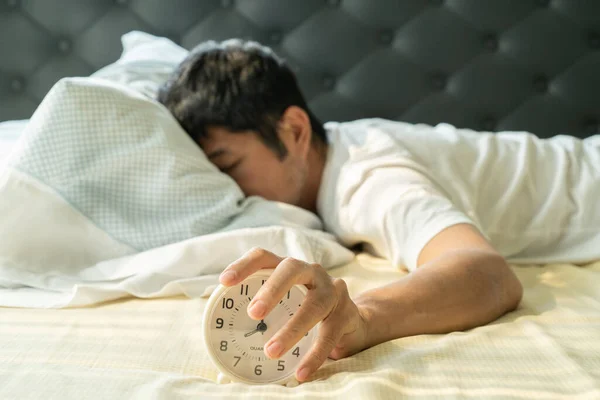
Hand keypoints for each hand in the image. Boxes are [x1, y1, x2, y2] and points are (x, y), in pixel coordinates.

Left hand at [219, 247, 369, 381]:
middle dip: (271, 289)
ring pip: (314, 304)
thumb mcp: (285, 305)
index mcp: (290, 268)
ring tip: (271, 351)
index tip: (225, 281)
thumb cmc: (307, 313)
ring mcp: (333, 291)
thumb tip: (218, 333)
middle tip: (253, 314)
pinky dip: (314, 354)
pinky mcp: (347, 313)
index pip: (264, 257)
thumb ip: (261, 312)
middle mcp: (312, 273)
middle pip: (291, 269)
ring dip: (292, 329)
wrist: (352, 323)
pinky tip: (301, 371)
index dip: (244, 265)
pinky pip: (330, 334)